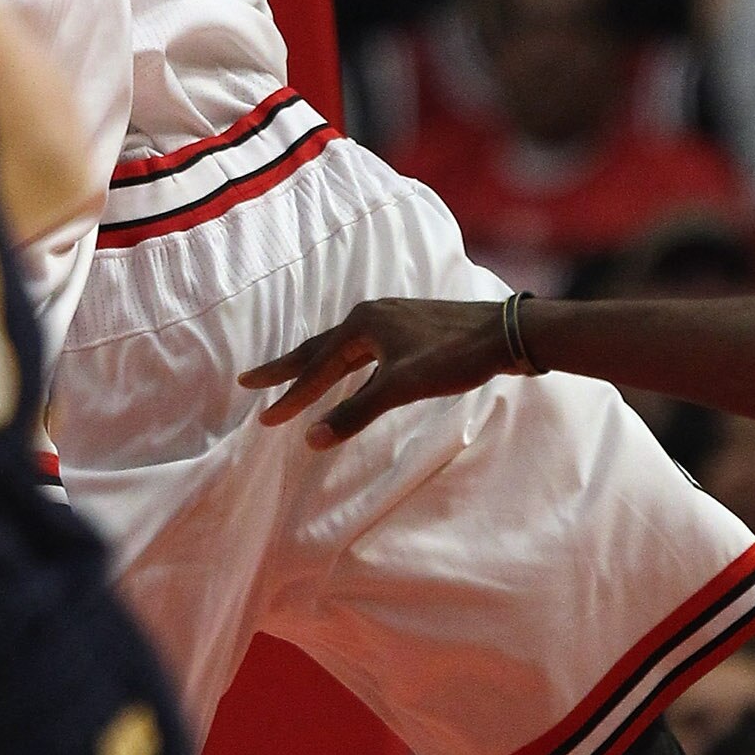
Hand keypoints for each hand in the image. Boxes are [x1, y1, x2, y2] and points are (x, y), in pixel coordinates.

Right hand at [239, 296, 517, 444]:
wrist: (503, 334)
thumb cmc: (452, 358)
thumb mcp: (400, 388)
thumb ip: (354, 412)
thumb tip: (310, 438)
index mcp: (362, 325)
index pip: (317, 367)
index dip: (290, 395)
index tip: (263, 417)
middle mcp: (370, 316)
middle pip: (319, 348)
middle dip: (286, 369)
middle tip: (251, 380)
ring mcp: (390, 318)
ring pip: (343, 347)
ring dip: (316, 364)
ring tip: (294, 375)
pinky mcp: (409, 327)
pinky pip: (362, 346)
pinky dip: (345, 361)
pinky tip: (352, 365)